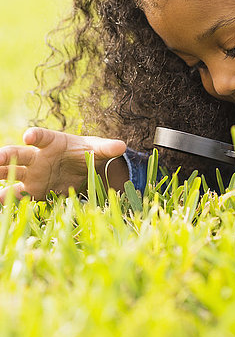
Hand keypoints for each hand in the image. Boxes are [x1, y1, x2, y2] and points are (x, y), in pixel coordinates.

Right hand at [0, 127, 126, 202]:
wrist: (84, 170)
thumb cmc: (88, 154)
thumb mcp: (99, 150)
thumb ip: (108, 148)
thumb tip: (122, 146)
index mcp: (52, 142)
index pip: (41, 136)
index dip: (35, 136)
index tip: (29, 136)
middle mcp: (37, 157)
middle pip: (16, 154)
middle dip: (4, 157)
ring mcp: (32, 175)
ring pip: (10, 175)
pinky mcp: (33, 192)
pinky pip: (18, 196)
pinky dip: (8, 200)